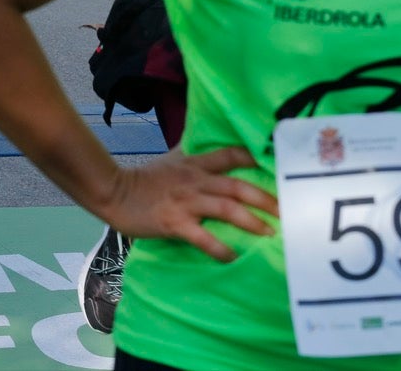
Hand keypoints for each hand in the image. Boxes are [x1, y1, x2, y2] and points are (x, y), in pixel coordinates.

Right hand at [99, 147, 277, 262]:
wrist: (114, 192)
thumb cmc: (145, 179)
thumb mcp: (172, 159)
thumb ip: (192, 153)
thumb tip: (209, 143)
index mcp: (195, 164)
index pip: (231, 155)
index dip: (255, 158)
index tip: (278, 167)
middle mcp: (194, 181)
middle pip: (236, 185)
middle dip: (264, 198)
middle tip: (286, 211)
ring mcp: (185, 202)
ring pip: (225, 208)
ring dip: (250, 221)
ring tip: (270, 233)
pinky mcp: (174, 222)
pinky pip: (202, 237)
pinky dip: (219, 248)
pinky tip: (233, 257)